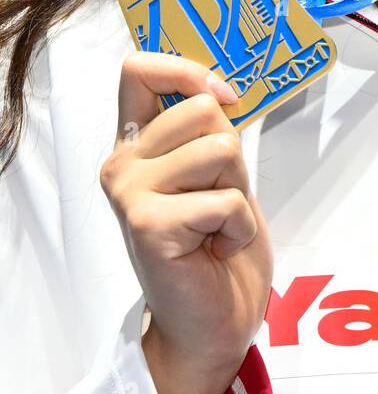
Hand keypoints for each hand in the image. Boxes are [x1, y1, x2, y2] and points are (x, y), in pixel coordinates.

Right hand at [101, 52, 272, 377]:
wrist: (212, 323)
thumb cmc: (218, 246)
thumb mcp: (217, 172)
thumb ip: (207, 128)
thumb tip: (220, 87)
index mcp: (137, 143)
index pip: (138, 70)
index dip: (188, 70)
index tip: (222, 97)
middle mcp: (123, 163)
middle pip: (201, 109)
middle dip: (232, 154)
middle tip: (218, 199)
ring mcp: (130, 193)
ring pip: (220, 149)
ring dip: (237, 191)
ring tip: (215, 226)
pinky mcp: (148, 224)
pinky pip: (226, 200)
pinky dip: (238, 227)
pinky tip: (216, 250)